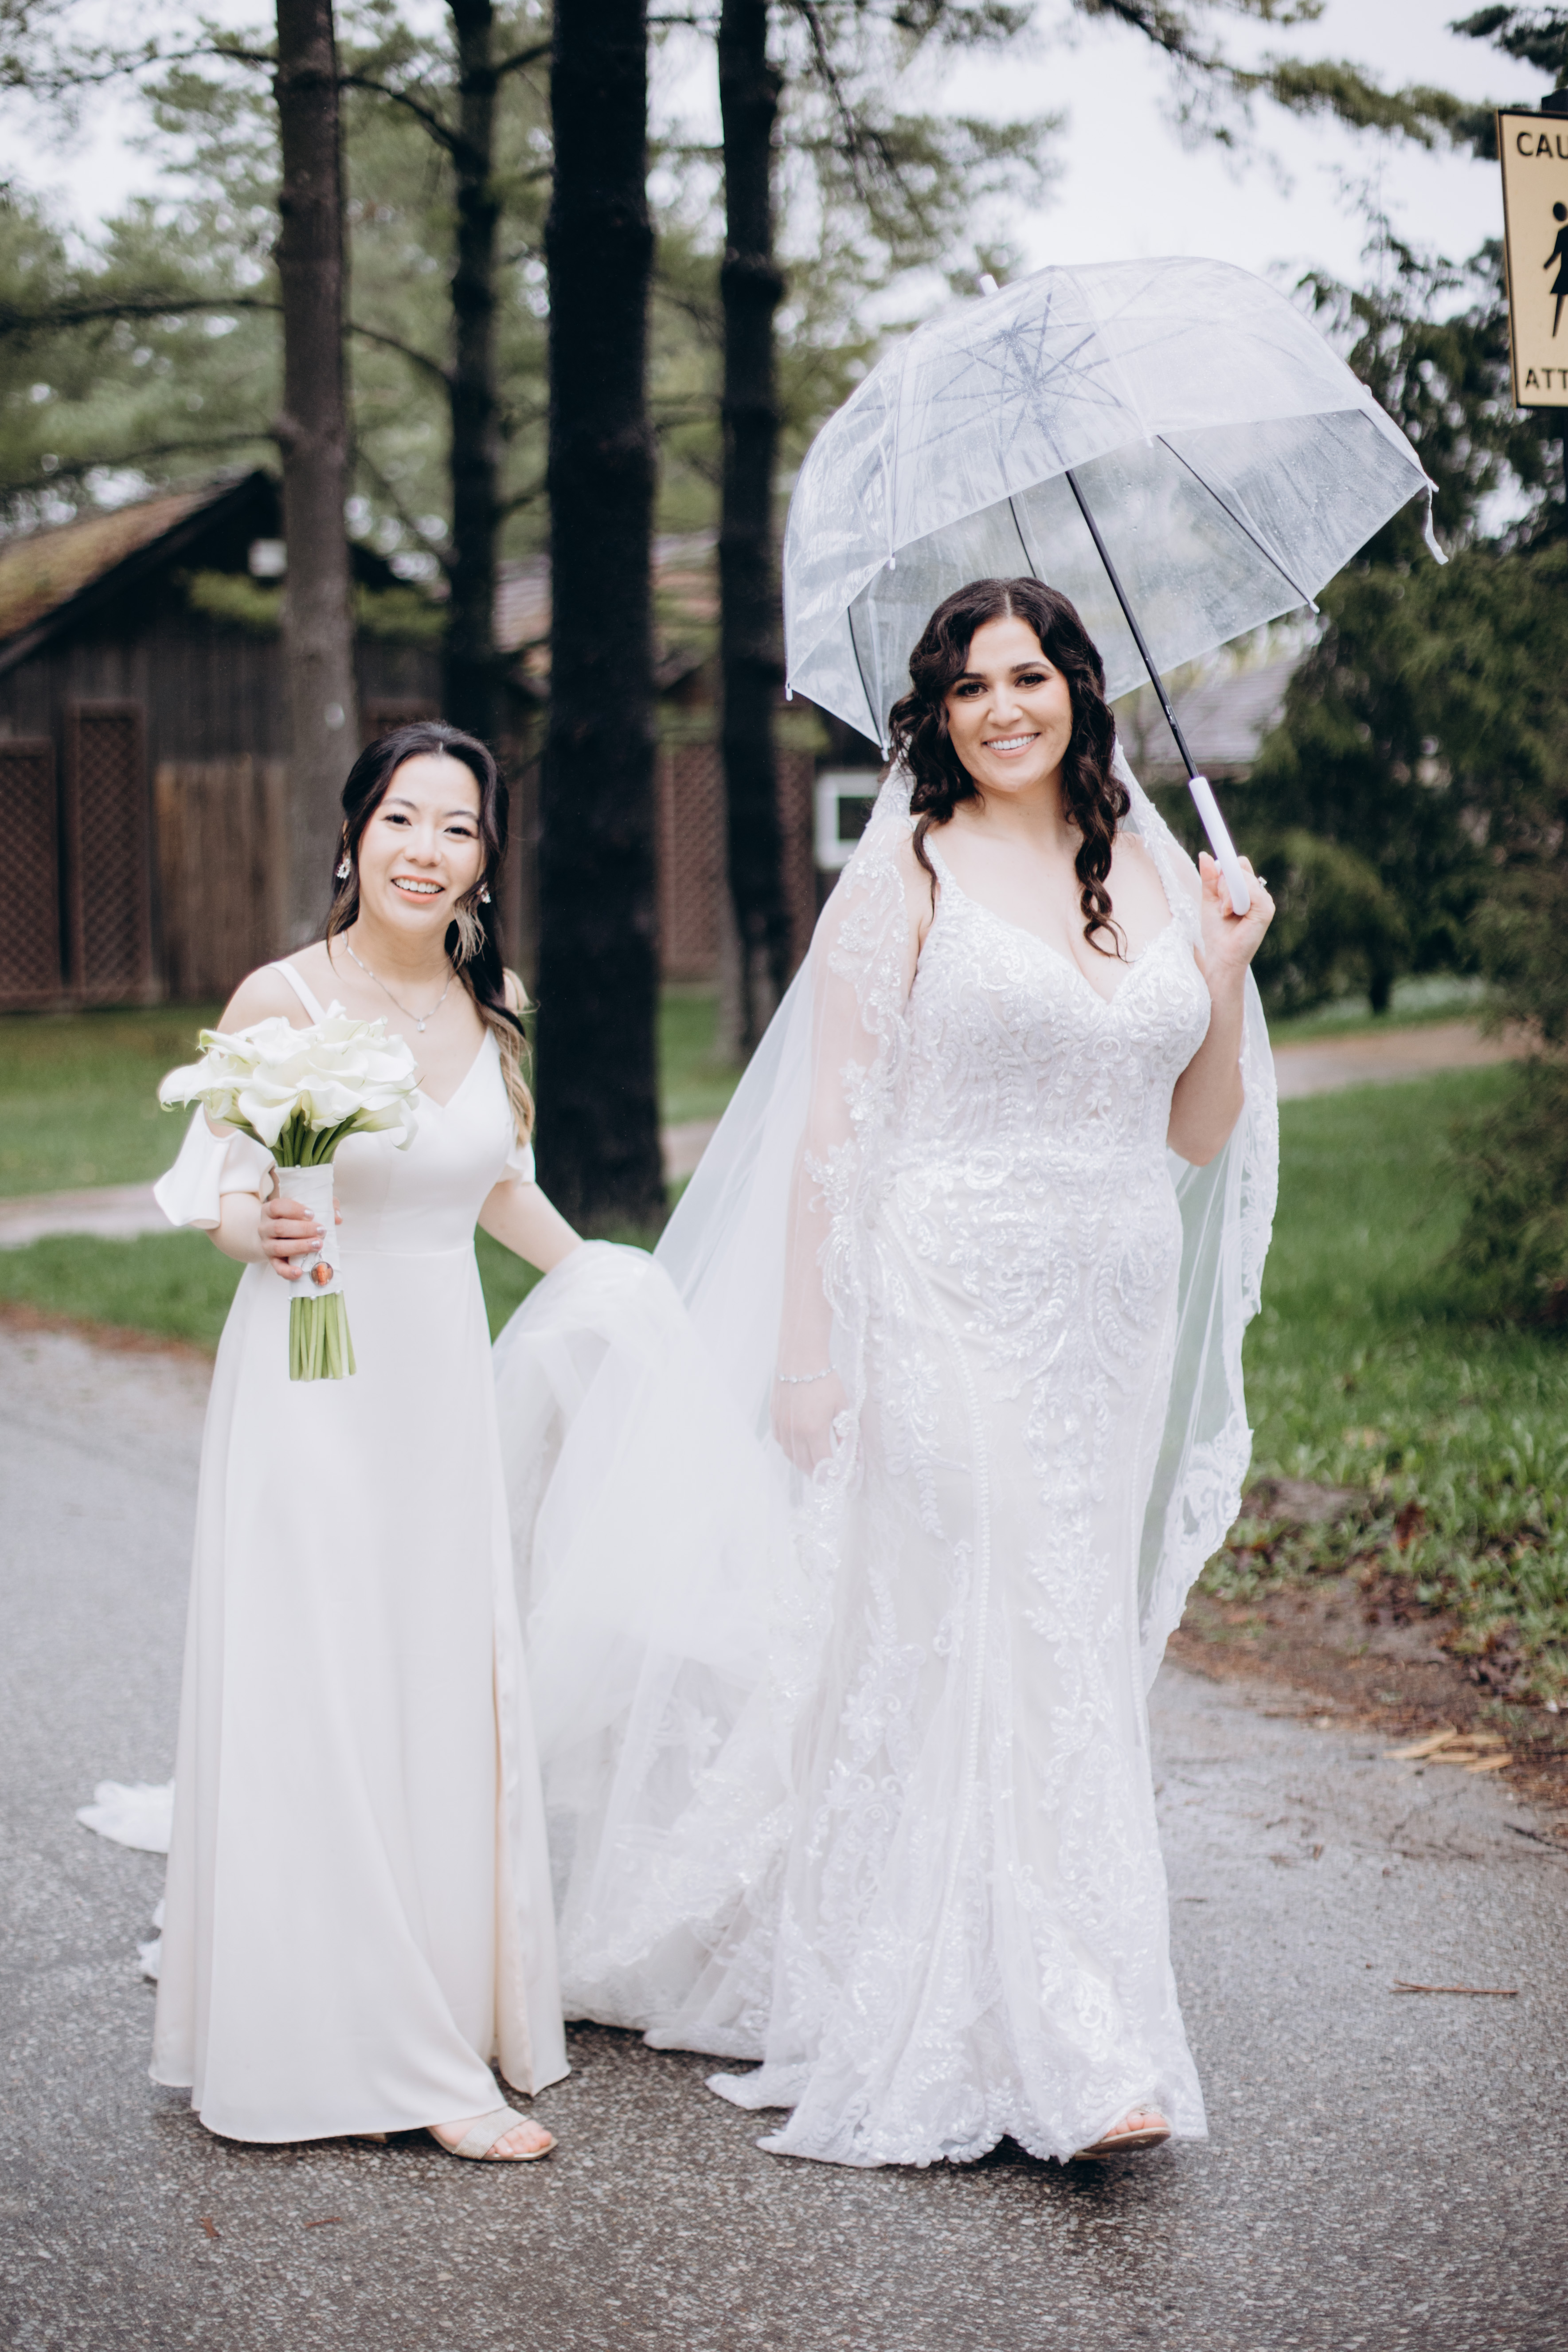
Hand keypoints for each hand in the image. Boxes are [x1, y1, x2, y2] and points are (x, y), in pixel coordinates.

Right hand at [258, 1180, 341, 1281]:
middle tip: (322, 1230)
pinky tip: (299, 1272)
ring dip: (300, 1247)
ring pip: (279, 1247)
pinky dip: (288, 1271)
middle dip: (303, 1229)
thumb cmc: (296, 1219)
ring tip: (318, 1245)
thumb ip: (324, 1207)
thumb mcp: (307, 1208)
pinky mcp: (272, 1260)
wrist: (276, 1236)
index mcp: (270, 1210)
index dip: (294, 1210)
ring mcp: (266, 1245)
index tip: (312, 1214)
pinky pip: (277, 1267)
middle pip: (279, 1228)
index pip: (277, 1206)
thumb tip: (337, 1218)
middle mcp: (264, 1227)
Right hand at [771, 1370, 847, 1472]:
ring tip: (812, 1467)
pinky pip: (780, 1441)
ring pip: (790, 1455)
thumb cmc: (824, 1381)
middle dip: (816, 1474)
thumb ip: (845, 1432)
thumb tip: (851, 1452)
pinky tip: (797, 1448)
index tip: (837, 1480)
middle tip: (825, 1478)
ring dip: (801, 1464)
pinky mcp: (774, 1417)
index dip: (830, 1475)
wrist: (800, 1360)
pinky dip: (789, 1449)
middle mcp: (795, 1432)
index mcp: (814, 1430)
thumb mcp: (841, 1406)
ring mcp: (782, 1425)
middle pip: (804, 1464)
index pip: (822, 1463)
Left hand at [1196, 850, 1273, 986]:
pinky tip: (1232, 914)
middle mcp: (1258, 893)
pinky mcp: (1266, 909)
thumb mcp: (1209, 900)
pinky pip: (1249, 889)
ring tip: (1225, 913)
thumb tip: (1204, 854)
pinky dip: (1233, 900)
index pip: (1238, 866)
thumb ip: (1209, 879)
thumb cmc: (1216, 932)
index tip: (1214, 850)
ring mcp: (1265, 900)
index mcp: (1247, 890)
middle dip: (1222, 883)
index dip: (1227, 863)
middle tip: (1220, 905)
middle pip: (1239, 868)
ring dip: (1226, 894)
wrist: (1220, 957)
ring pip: (1242, 878)